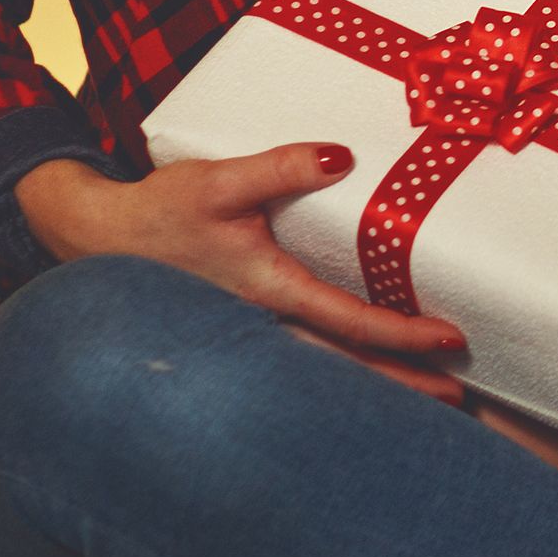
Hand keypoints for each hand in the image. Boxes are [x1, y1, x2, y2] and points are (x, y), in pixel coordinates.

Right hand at [17, 147, 470, 400]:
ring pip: (324, 371)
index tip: (448, 341)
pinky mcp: (244, 332)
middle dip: (402, 385)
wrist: (99, 238)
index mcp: (267, 291)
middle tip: (457, 397)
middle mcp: (264, 325)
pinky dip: (341, 374)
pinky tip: (366, 378)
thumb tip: (341, 157)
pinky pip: (304, 362)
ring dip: (376, 387)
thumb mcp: (218, 180)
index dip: (402, 335)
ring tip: (428, 399)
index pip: (349, 322)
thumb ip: (281, 168)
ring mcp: (253, 335)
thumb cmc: (160, 211)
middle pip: (346, 367)